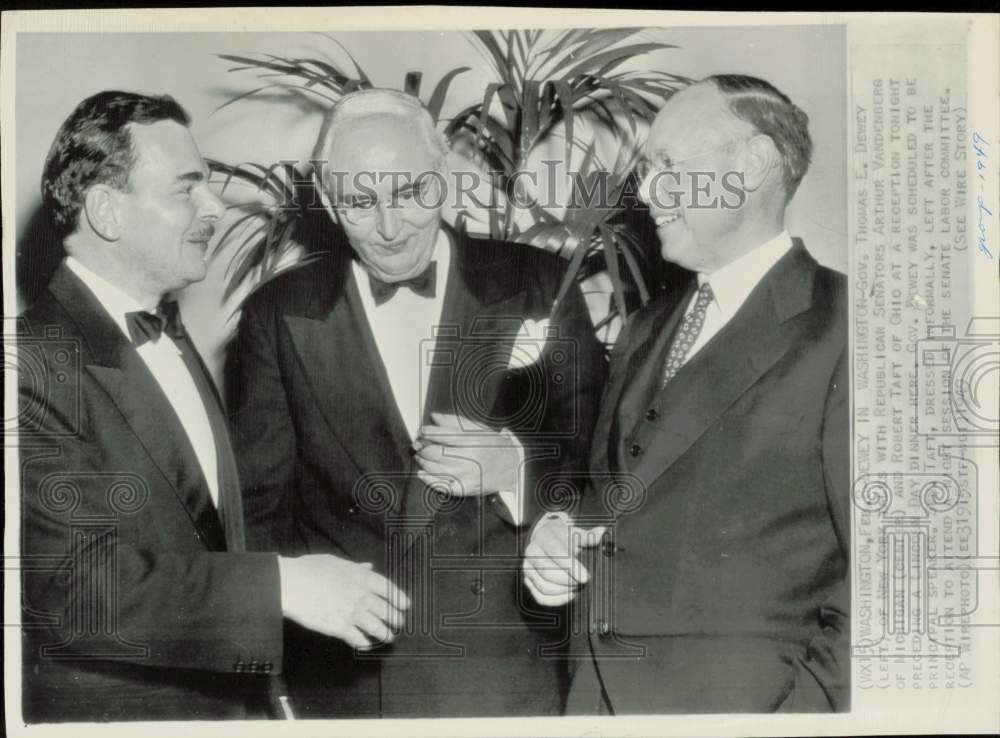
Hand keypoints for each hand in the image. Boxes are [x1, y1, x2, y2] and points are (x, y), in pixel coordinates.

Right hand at [278, 555, 409, 649]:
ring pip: (377, 628)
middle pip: (388, 611)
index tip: (406, 606)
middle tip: (400, 623)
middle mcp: (361, 596)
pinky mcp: (339, 628)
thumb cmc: (310, 569)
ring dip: (386, 634)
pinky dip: (364, 643)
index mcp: (362, 578)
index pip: (390, 590)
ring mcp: (352, 613)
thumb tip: (368, 567)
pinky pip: (358, 639)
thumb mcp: (336, 562)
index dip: (400, 599)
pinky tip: (366, 644)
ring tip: (389, 637)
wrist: (291, 584)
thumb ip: (356, 567)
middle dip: (397, 619)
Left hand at [413, 412, 521, 496]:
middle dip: (422, 447)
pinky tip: (422, 473)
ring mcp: (467, 475)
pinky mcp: (465, 489)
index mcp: (473, 441)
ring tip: (420, 456)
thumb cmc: (494, 446)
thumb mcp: (479, 429)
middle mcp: (470, 458)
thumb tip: (434, 417)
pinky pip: (441, 485)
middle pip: (436, 452)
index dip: (427, 433)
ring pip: (435, 468)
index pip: (442, 435)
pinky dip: (428, 479)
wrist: (512, 469)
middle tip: (417, 444)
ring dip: (423, 461)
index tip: (421, 431)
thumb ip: (455, 422)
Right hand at [523, 514, 606, 606]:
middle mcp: (531, 552)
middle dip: (569, 581)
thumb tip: (601, 532)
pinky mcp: (528, 582)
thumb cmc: (563, 537)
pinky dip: (558, 600)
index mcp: (543, 537)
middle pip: (548, 573)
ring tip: (579, 588)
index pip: (556, 552)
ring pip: (544, 587)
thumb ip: (587, 536)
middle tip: (584, 583)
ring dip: (564, 591)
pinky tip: (571, 595)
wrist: (546, 539)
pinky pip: (541, 598)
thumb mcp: (575, 533)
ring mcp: (527, 568)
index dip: (571, 566)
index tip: (586, 577)